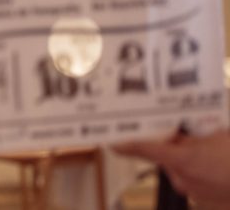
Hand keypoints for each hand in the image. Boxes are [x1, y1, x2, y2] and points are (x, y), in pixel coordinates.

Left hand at [115, 131, 229, 207]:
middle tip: (191, 133)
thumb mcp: (217, 134)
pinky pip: (196, 180)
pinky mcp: (206, 201)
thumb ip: (193, 136)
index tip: (113, 142)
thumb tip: (179, 137)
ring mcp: (195, 192)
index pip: (145, 150)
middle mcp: (184, 178)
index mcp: (184, 159)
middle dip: (174, 146)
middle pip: (166, 157)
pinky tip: (219, 164)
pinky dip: (201, 172)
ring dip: (189, 159)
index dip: (127, 145)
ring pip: (181, 169)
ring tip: (213, 149)